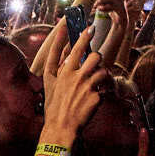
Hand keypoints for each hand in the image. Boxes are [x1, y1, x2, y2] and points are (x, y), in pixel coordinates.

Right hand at [38, 21, 110, 146]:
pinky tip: (91, 101)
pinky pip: (104, 89)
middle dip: (97, 58)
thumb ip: (56, 63)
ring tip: (93, 84)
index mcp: (64, 73)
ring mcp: (87, 87)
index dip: (83, 36)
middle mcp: (76, 78)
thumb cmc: (54, 104)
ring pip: (103, 71)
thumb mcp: (50, 83)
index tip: (90, 28)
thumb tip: (65, 47)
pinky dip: (100, 93)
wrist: (61, 127)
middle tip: (94, 63)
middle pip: (95, 57)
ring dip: (101, 76)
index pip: (75, 49)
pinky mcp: (96, 98)